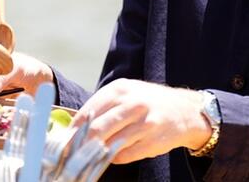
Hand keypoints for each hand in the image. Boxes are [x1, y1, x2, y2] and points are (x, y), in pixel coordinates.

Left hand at [76, 79, 211, 164]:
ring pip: (109, 143)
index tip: (63, 141)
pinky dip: (114, 158)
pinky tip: (113, 156)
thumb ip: (103, 107)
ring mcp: (143, 122)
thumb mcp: (127, 94)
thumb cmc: (148, 103)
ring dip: (95, 153)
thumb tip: (75, 125)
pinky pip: (124, 155)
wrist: (185, 111)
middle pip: (96, 128)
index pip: (88, 111)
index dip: (73, 129)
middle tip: (71, 154)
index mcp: (120, 90)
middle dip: (80, 144)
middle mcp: (131, 104)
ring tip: (87, 157)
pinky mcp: (152, 140)